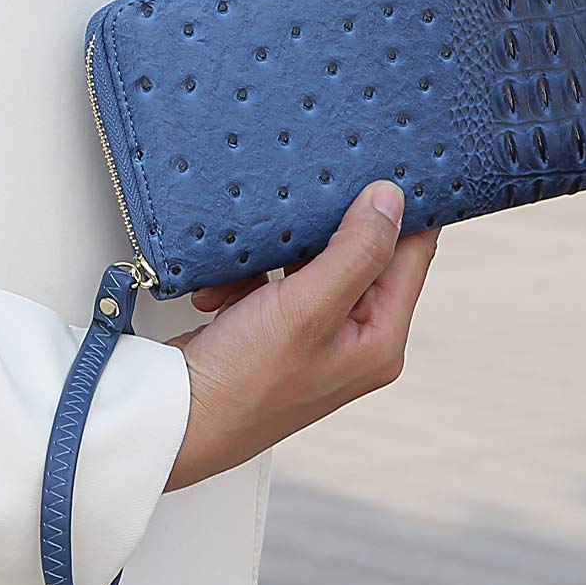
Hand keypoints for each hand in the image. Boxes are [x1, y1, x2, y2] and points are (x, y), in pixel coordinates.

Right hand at [163, 181, 439, 488]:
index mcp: (380, 340)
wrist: (174, 422)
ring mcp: (313, 339)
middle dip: (326, 227)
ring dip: (278, 253)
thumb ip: (355, 251)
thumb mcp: (307, 307)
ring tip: (252, 254)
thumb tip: (392, 199)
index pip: (411, 254)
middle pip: (359, 256)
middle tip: (309, 188)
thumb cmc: (242, 381)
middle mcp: (354, 342)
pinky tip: (222, 289)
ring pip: (310, 264)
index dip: (404, 208)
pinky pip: (274, 284)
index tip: (385, 162)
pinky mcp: (274, 336)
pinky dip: (248, 278)